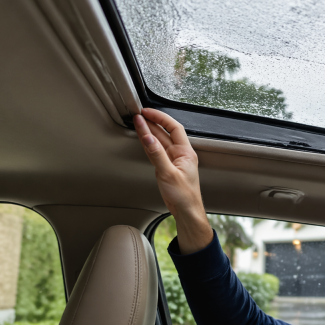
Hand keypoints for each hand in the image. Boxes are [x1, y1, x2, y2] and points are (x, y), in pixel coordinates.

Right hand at [136, 108, 212, 253]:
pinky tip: (143, 139)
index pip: (173, 127)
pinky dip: (149, 144)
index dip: (160, 117)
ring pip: (160, 142)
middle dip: (152, 122)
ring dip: (149, 132)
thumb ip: (157, 154)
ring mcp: (174, 161)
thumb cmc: (184, 196)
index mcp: (186, 152)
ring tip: (138, 122)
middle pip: (165, 133)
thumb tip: (148, 137)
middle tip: (139, 115)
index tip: (147, 112)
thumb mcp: (168, 174)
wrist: (187, 211)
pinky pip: (157, 152)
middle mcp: (181, 154)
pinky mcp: (167, 168)